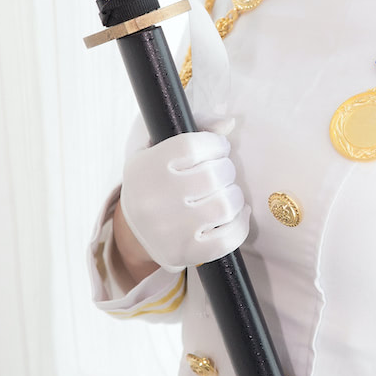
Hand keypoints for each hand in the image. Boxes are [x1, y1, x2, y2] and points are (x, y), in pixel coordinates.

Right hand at [119, 131, 249, 271]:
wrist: (135, 232)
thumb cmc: (155, 181)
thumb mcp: (158, 146)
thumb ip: (194, 125)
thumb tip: (228, 123)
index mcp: (146, 168)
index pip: (193, 145)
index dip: (215, 144)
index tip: (217, 148)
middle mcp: (155, 199)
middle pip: (214, 174)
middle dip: (225, 169)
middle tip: (219, 173)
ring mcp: (171, 229)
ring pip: (226, 204)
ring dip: (234, 195)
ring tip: (225, 192)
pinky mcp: (185, 252)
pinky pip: (229, 238)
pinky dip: (241, 224)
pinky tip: (236, 215)